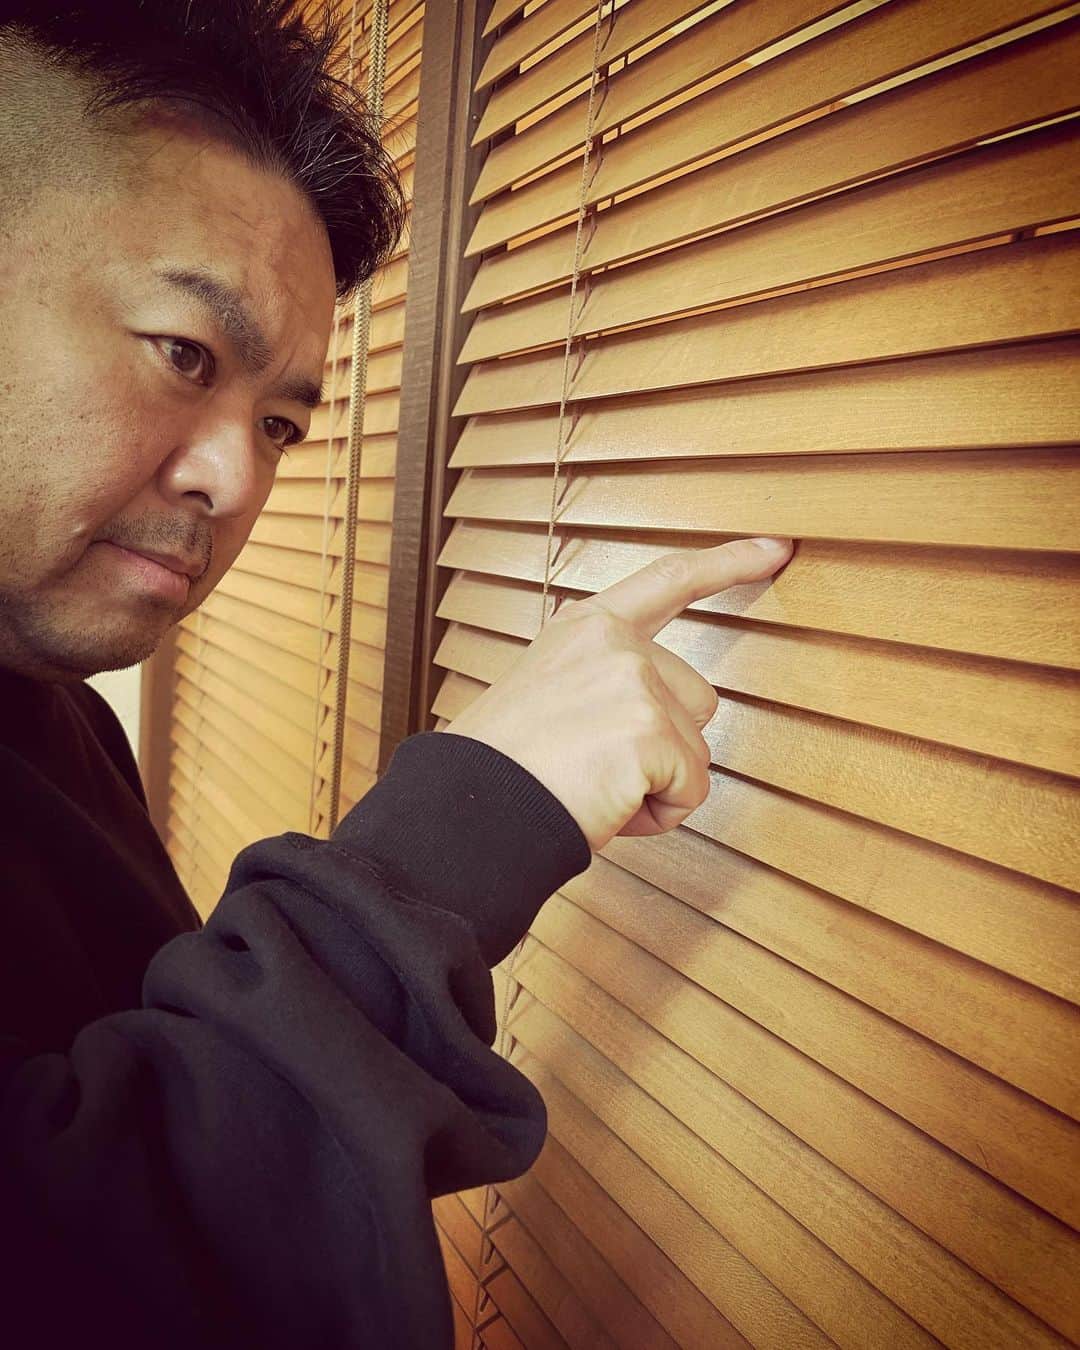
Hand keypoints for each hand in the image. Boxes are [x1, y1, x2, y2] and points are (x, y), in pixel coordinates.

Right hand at [444, 536, 792, 851]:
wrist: (470, 807)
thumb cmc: (505, 766)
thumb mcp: (549, 693)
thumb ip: (605, 681)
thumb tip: (656, 717)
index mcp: (587, 628)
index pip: (669, 581)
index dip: (728, 564)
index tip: (774, 549)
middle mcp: (614, 642)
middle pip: (698, 700)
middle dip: (664, 746)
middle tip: (594, 765)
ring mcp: (634, 681)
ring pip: (697, 750)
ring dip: (659, 783)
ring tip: (593, 785)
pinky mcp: (649, 730)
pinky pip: (690, 791)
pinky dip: (657, 815)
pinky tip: (605, 805)